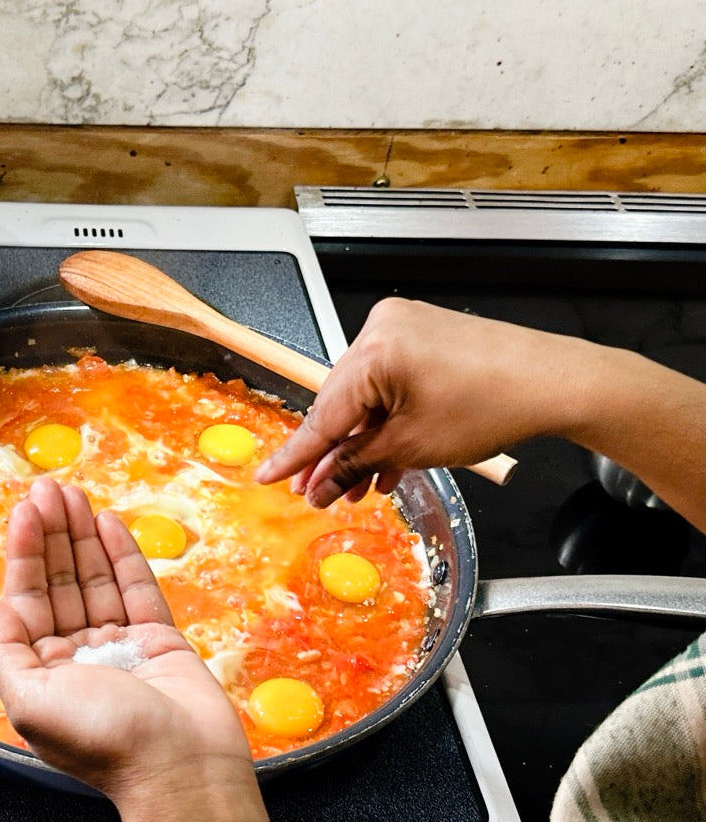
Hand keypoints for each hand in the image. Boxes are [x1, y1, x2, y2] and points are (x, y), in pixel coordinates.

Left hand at [0, 477, 250, 800]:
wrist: (182, 768)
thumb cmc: (107, 744)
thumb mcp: (31, 703)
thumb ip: (5, 653)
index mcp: (42, 674)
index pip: (27, 600)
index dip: (24, 553)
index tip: (24, 511)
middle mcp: (77, 657)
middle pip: (59, 582)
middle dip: (52, 534)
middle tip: (49, 489)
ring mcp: (119, 646)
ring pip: (95, 579)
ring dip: (82, 536)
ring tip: (74, 495)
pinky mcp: (159, 640)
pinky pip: (136, 588)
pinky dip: (122, 555)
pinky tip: (108, 525)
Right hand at [254, 297, 601, 506]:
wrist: (554, 382)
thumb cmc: (495, 404)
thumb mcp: (412, 447)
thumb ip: (354, 465)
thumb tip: (321, 485)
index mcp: (374, 350)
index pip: (322, 415)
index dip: (295, 455)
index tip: (267, 476)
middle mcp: (381, 329)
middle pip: (340, 404)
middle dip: (334, 454)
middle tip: (319, 493)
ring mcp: (403, 328)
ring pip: (365, 397)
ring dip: (362, 443)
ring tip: (362, 486)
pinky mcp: (421, 335)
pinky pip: (388, 384)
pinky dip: (386, 419)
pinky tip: (387, 460)